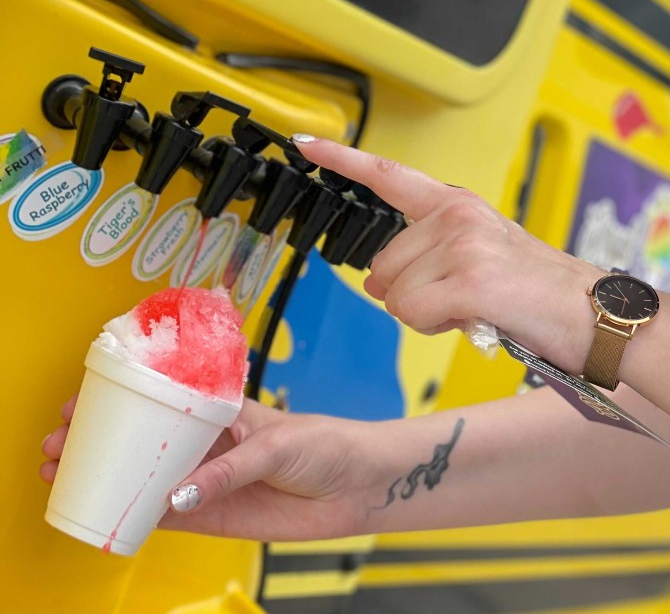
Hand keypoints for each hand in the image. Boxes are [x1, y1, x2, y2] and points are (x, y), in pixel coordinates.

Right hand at [42, 396, 375, 540]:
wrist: (360, 485)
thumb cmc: (329, 444)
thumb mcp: (280, 445)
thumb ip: (231, 469)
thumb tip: (181, 493)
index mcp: (226, 411)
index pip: (167, 400)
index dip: (127, 399)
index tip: (85, 400)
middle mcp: (213, 444)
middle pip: (148, 439)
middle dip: (104, 438)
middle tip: (62, 443)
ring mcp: (211, 480)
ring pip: (150, 478)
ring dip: (111, 476)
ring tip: (67, 473)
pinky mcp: (217, 517)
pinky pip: (168, 517)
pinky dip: (138, 516)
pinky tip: (107, 513)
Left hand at [295, 138, 601, 373]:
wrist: (592, 313)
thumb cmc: (539, 291)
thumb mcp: (484, 252)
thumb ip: (431, 253)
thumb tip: (380, 284)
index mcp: (458, 204)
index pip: (388, 175)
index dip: (343, 159)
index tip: (307, 144)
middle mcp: (456, 215)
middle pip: (382, 264)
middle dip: (407, 293)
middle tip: (459, 300)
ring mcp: (462, 245)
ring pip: (395, 295)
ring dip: (426, 314)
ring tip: (476, 308)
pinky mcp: (469, 279)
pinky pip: (412, 313)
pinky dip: (436, 326)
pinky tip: (473, 319)